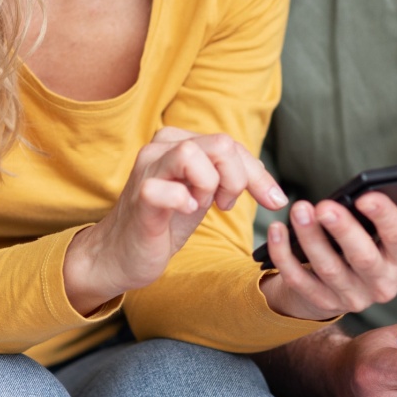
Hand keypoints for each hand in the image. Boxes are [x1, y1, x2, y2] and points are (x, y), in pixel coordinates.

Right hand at [63, 126, 285, 313]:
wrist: (121, 255)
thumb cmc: (164, 223)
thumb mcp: (204, 195)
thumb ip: (230, 178)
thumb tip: (275, 190)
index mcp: (178, 142)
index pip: (231, 145)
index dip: (258, 174)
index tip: (273, 201)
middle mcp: (161, 148)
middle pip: (221, 144)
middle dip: (237, 179)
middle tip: (225, 205)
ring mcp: (147, 170)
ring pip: (193, 154)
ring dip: (210, 185)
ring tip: (201, 206)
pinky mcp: (139, 198)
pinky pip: (167, 188)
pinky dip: (184, 200)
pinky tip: (185, 211)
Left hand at [257, 181, 396, 321]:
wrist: (345, 284)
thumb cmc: (375, 245)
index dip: (384, 217)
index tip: (365, 196)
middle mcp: (383, 285)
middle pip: (363, 258)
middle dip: (343, 231)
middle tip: (324, 205)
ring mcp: (352, 298)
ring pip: (329, 269)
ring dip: (311, 239)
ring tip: (299, 210)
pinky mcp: (322, 303)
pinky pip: (300, 281)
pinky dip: (284, 256)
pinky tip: (276, 230)